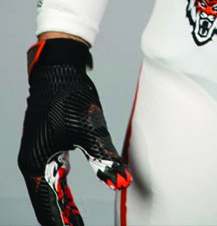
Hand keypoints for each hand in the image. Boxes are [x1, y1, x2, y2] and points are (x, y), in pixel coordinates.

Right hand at [18, 38, 130, 225]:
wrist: (59, 67)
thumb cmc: (69, 93)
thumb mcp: (89, 127)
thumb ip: (104, 157)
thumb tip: (122, 181)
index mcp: (37, 164)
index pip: (47, 208)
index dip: (61, 225)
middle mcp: (33, 163)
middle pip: (47, 203)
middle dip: (63, 220)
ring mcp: (39, 155)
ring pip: (50, 191)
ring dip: (63, 208)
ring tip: (77, 223)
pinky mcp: (47, 146)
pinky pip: (54, 177)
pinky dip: (63, 192)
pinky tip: (71, 200)